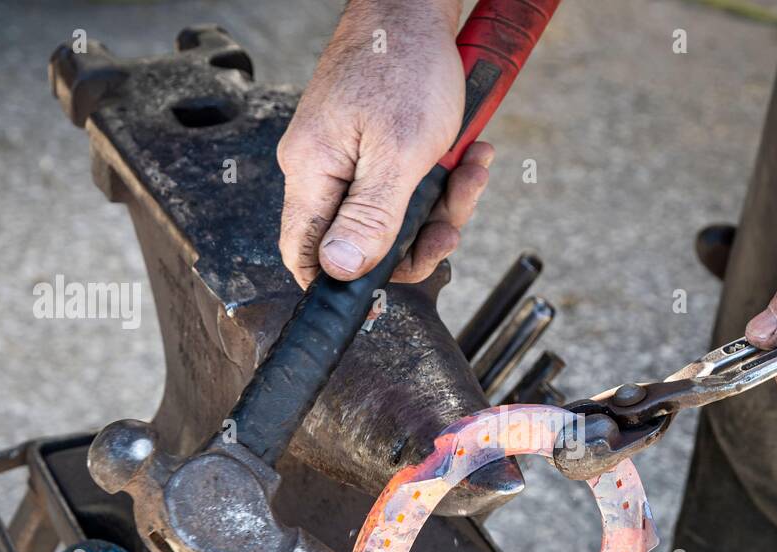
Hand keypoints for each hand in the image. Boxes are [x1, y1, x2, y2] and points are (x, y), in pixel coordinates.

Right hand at [277, 0, 489, 286]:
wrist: (419, 7)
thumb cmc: (406, 66)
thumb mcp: (398, 154)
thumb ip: (370, 218)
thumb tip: (337, 271)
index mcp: (313, 173)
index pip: (305, 254)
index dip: (340, 285)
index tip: (383, 296)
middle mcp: (326, 170)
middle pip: (363, 242)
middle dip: (418, 239)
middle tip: (451, 225)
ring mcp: (354, 158)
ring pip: (396, 216)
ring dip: (444, 205)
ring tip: (471, 169)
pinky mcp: (380, 147)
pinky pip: (412, 185)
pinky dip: (446, 178)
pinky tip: (471, 153)